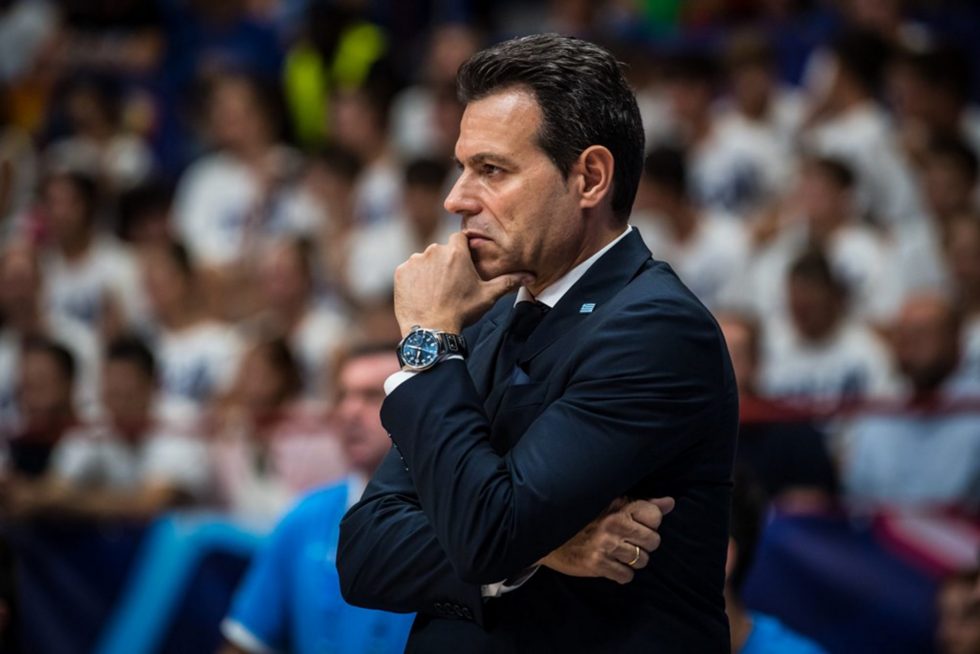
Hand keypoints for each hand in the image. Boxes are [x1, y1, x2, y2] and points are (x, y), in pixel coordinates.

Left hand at [393, 232, 531, 336]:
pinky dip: (414, 281)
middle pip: (441, 251)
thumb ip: (508, 281)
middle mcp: (434, 250)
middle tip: (450, 286)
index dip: (462, 252)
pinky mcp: (401, 272)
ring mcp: (414, 261)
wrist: (431, 331)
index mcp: (456, 252)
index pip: (459, 240)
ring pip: (424, 261)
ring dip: (428, 272)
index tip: (463, 266)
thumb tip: (530, 276)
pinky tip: (422, 295)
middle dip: (445, 264)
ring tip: (435, 293)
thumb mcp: (487, 296)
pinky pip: (409, 271)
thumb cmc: (461, 312)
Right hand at [537, 497, 674, 583]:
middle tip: (631, 542)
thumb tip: (671, 503)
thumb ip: (643, 504)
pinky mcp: (596, 564)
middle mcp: (614, 524)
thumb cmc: (584, 517)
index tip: (639, 525)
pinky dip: (622, 574)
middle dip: (645, 544)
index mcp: (619, 506)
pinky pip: (625, 576)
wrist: (548, 532)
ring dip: (634, 561)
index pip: (655, 516)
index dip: (651, 523)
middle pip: (653, 541)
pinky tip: (612, 565)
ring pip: (642, 560)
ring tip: (621, 554)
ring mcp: (605, 545)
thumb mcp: (612, 504)